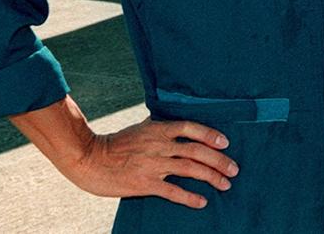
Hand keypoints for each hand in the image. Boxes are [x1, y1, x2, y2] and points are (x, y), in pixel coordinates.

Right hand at [67, 118, 236, 208]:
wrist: (89, 159)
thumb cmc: (114, 144)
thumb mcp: (138, 129)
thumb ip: (157, 127)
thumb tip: (170, 122)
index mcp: (158, 129)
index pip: (191, 128)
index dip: (210, 134)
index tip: (226, 142)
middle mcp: (159, 145)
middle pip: (197, 151)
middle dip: (219, 160)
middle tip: (234, 169)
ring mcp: (153, 165)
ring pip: (190, 169)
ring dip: (212, 177)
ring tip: (225, 184)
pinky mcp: (145, 184)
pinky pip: (173, 191)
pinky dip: (189, 197)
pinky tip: (202, 201)